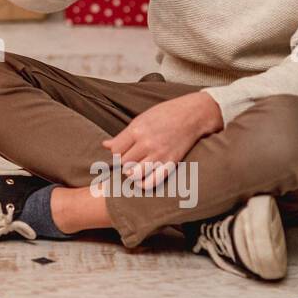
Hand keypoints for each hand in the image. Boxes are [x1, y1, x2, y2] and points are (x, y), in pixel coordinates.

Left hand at [101, 91, 223, 189]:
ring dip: (132, 173)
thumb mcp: (140, 119)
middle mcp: (146, 143)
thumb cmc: (164, 114)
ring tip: (135, 168)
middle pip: (124, 163)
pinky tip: (143, 179)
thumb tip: (105, 145)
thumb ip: (123, 135)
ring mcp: (159, 154)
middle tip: (130, 159)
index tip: (122, 152)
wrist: (192, 115)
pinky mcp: (170, 163)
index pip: (115, 151)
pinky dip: (144, 183)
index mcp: (137, 130)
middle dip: (124, 163)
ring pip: (134, 174)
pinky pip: (152, 181)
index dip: (116, 153)